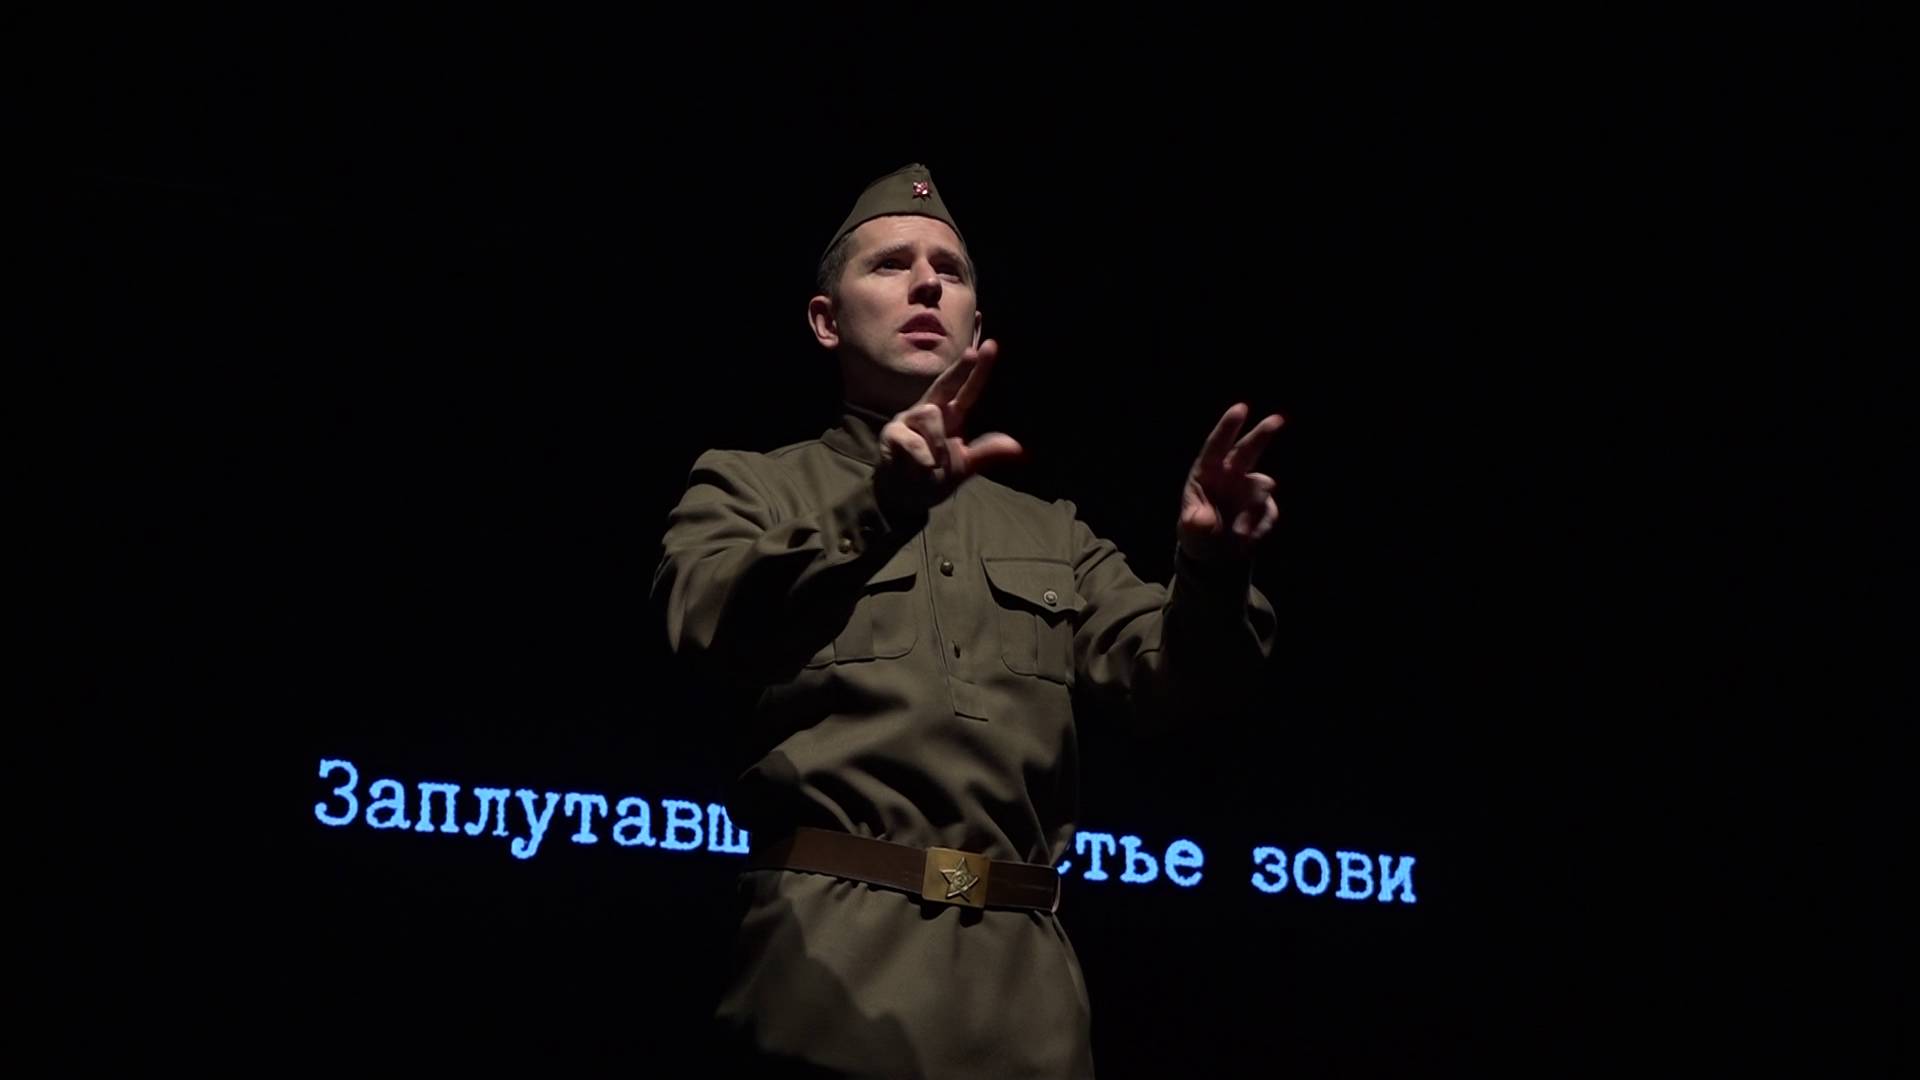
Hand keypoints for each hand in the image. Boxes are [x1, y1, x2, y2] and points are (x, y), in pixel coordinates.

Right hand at [875, 339, 1023, 511]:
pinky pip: (910, 438)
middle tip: (972, 353)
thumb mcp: (965, 465)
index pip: (967, 390)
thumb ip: (986, 452)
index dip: (978, 370)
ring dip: (936, 441)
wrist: (905, 497)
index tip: (990, 346)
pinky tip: (923, 465)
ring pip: (928, 413)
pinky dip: (920, 454)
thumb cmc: (934, 475)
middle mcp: (930, 411)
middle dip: (959, 370)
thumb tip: (1019, 447)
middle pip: (944, 384)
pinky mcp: (892, 434)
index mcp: (951, 415)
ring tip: (935, 464)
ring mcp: (908, 420)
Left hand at [1177, 403, 1282, 561]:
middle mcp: (1231, 474)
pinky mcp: (1266, 505)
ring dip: (1253, 509)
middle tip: (1278, 419)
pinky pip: (1269, 511)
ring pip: (1263, 485)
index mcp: (1207, 472)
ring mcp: (1250, 488)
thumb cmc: (1198, 531)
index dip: (1228, 427)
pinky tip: (1246, 540)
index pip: (1216, 446)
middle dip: (1262, 434)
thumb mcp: (1190, 530)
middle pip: (1248, 449)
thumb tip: (1200, 519)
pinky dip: (1260, 527)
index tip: (1241, 408)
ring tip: (1238, 534)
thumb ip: (1194, 523)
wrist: (1216, 553)